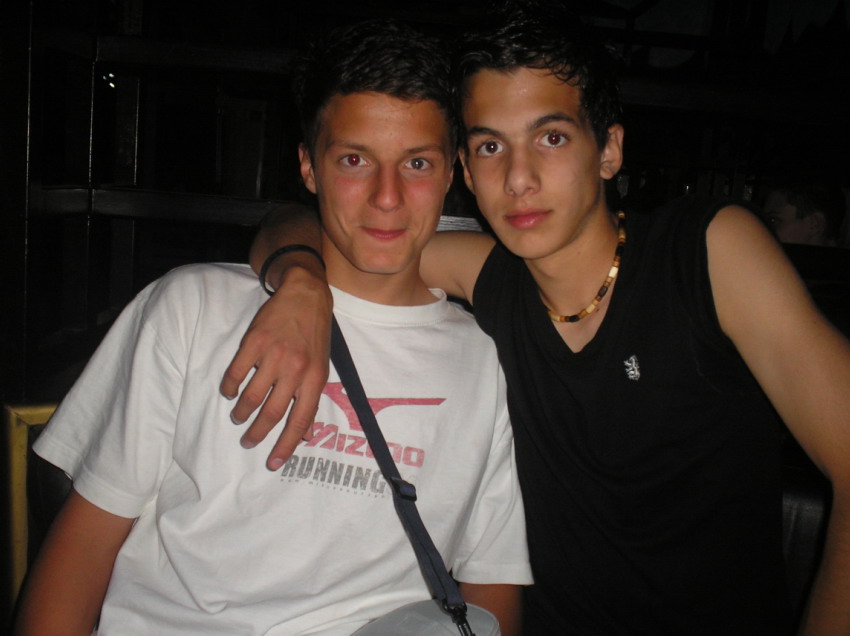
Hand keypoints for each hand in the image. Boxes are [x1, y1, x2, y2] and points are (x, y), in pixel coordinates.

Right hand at [220, 265, 331, 468]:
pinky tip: (230, 392)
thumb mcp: (322, 366)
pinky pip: (236, 374)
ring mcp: (274, 355)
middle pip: (271, 413)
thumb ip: (312, 399)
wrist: (306, 295)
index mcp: (315, 378)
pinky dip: (230, 388)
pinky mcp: (254, 343)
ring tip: (238, 417)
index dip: (286, 445)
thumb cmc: (315, 334)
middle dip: (257, 434)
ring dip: (241, 413)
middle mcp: (295, 369)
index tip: (273, 463)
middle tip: (248, 442)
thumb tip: (306, 434)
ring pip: (251, 397)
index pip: (300, 420)